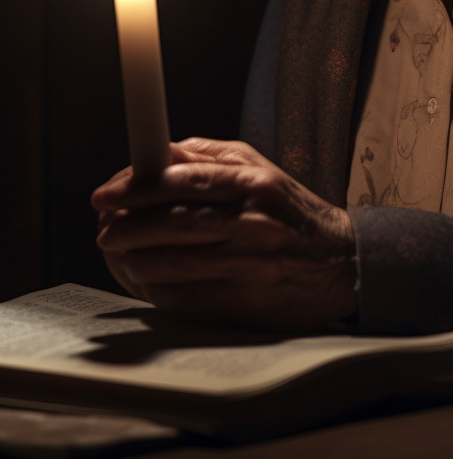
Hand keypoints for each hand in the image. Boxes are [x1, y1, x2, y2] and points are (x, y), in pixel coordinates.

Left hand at [91, 138, 356, 330]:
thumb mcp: (260, 169)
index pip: (182, 181)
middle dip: (125, 226)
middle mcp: (250, 223)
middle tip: (103, 227)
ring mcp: (246, 266)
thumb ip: (208, 158)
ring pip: (171, 265)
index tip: (105, 193)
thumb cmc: (293, 212)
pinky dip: (153, 290)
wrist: (343, 264)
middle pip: (171, 225)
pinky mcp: (243, 303)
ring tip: (117, 252)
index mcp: (253, 183)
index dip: (135, 188)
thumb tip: (157, 155)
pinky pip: (183, 299)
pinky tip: (142, 279)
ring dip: (131, 260)